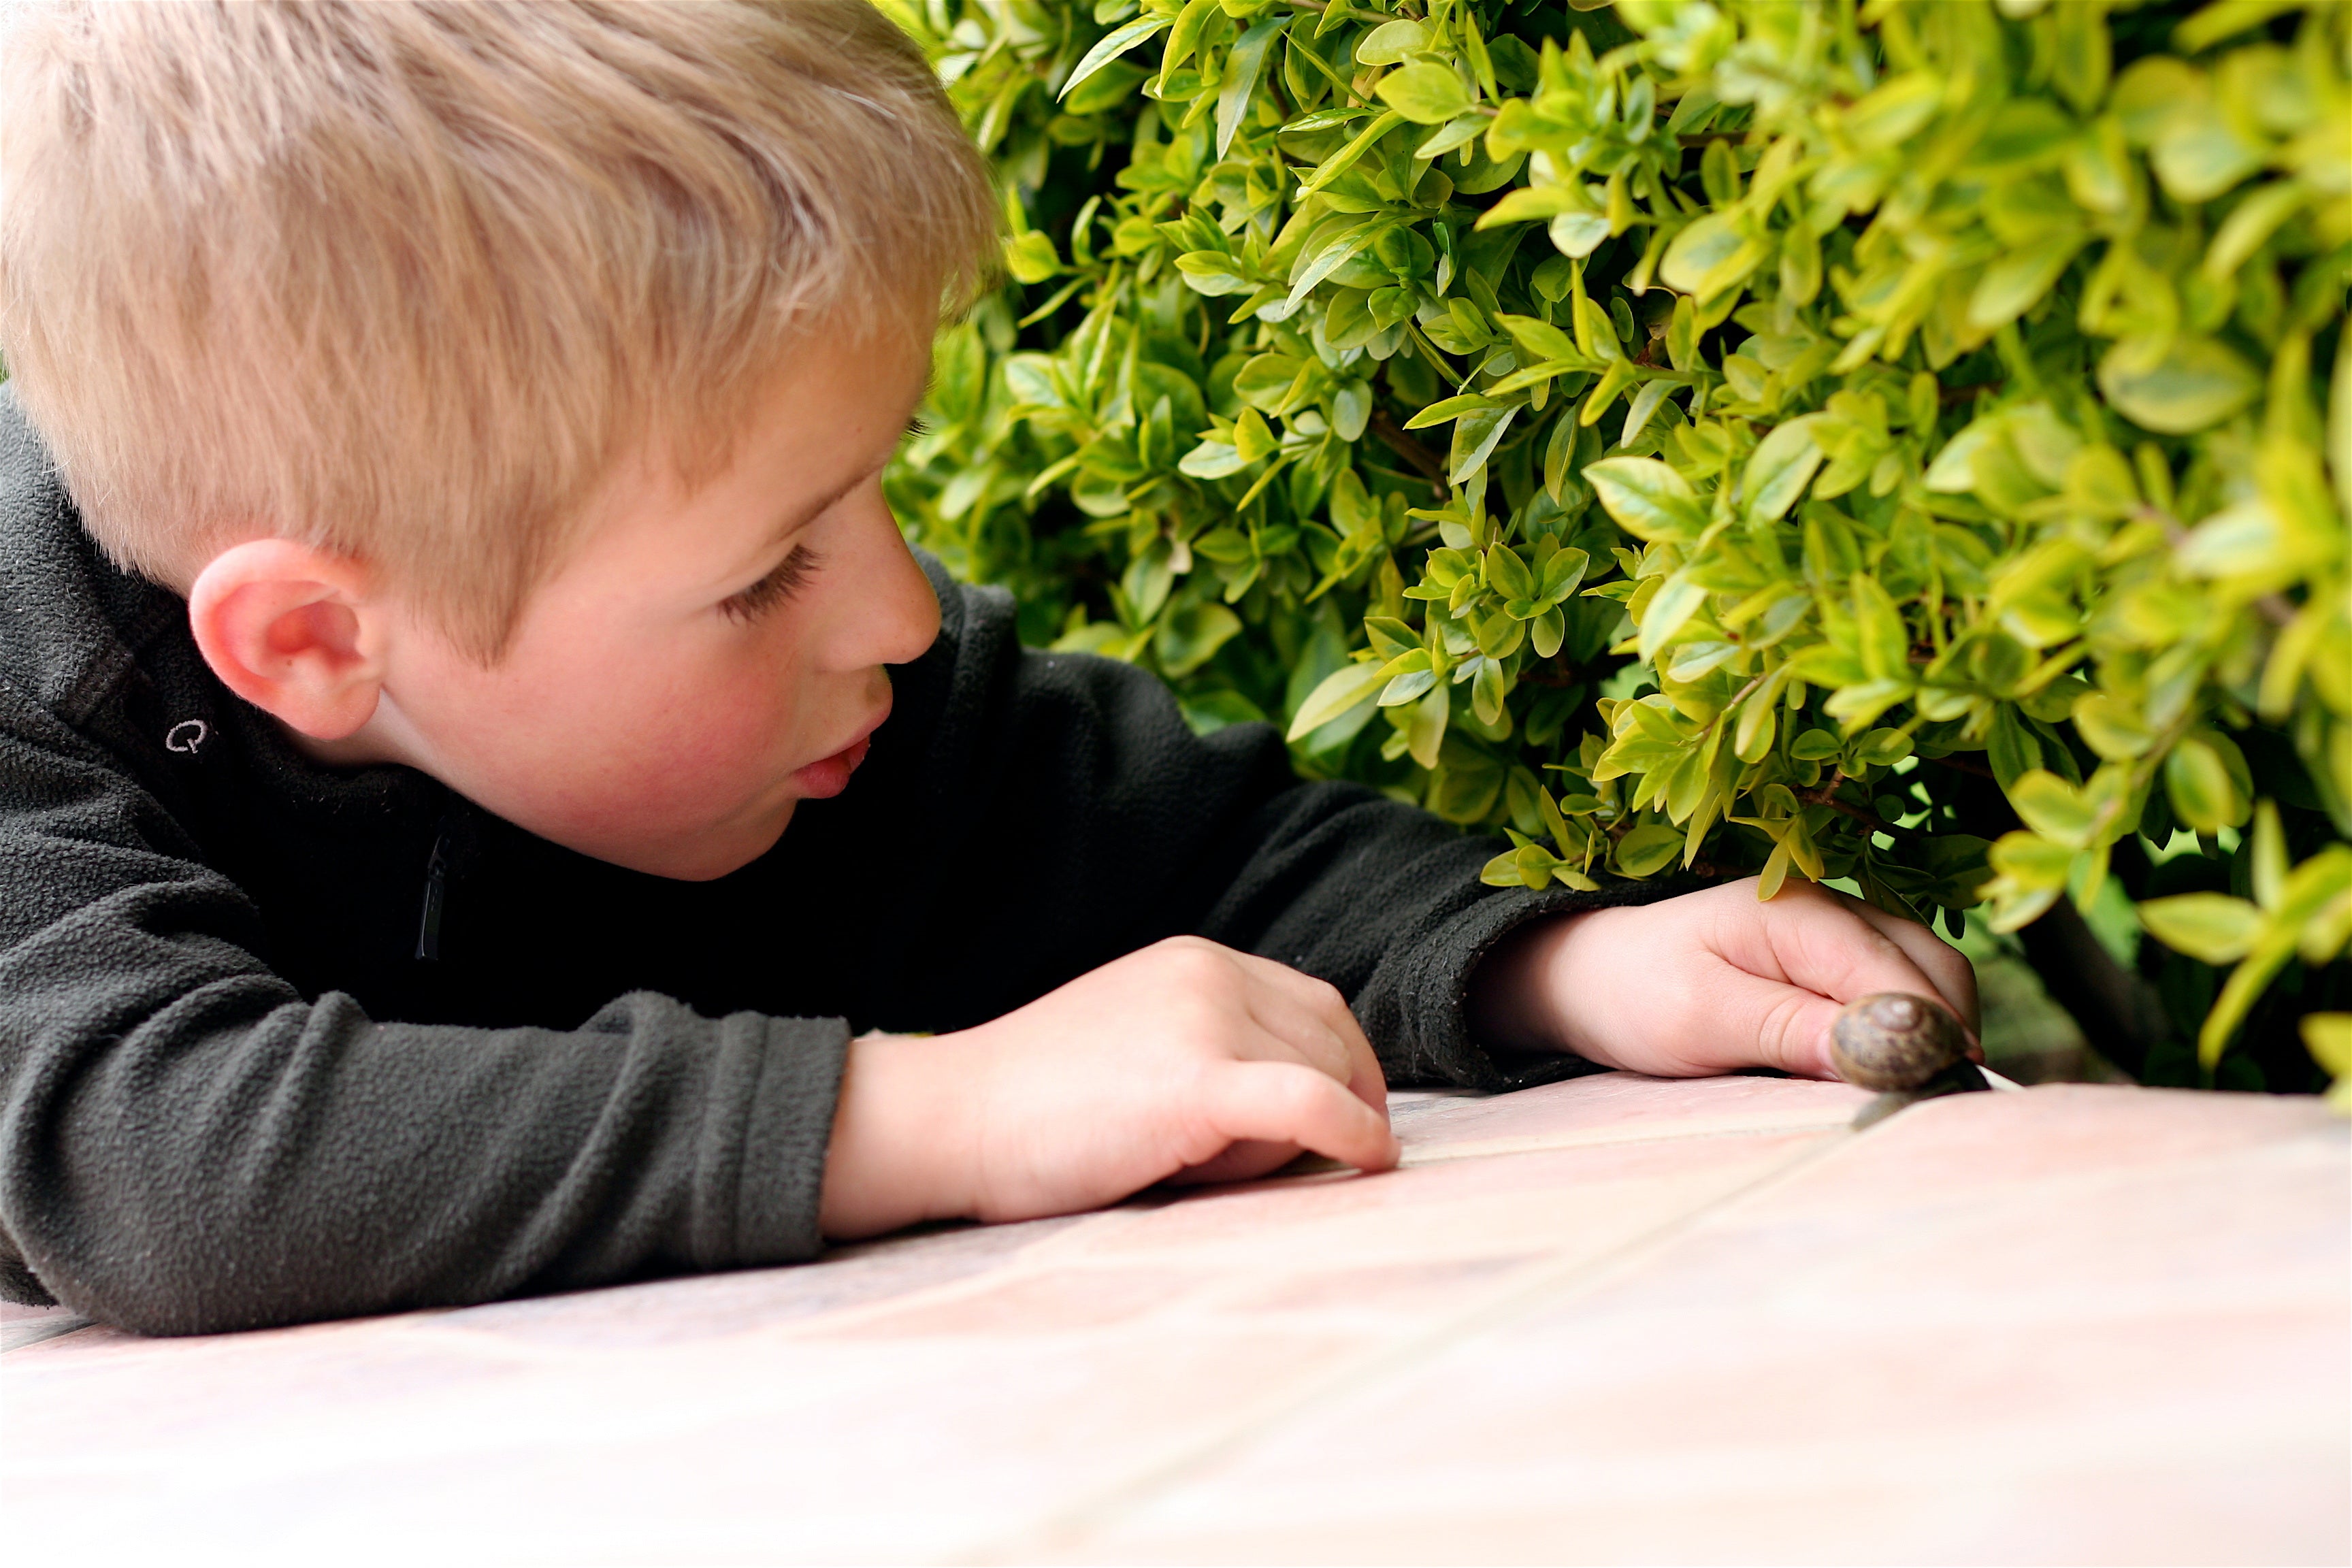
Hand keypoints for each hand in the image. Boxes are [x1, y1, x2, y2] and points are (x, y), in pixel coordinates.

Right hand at [818, 937, 1397, 1239]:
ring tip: (1213, 1173)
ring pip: (1318, 1080)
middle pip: (1329, 1040)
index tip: (1356, 1119)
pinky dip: (1356, 1133)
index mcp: (1194, 959)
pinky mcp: (1197, 1079)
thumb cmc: (1033, 1106)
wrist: (952, 1118)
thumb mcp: (1138, 1042)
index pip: (1315, 1004)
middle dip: (1337, 1102)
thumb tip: (1305, 1103)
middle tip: (1303, 1164)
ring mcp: (1204, 1019)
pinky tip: (1374, 1161)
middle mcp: (1208, 972)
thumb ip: (1209, 1045)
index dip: (1349, 1066)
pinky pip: (1311, 1105)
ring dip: (1298, 1142)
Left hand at [1466, 878, 1979, 1081]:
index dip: (1925, 1037)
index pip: (1896, 974)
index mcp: (1798, 912)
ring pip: (1931, 978)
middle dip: (1943, 1037)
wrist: (1593, 976)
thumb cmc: (1635, 993)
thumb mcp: (1699, 1018)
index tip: (1928, 1099)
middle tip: (1925, 1108)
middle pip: (1934, 970)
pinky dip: (1912, 1028)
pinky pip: (1903, 988)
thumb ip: (1789, 1028)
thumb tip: (1886, 1045)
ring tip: (1909, 1094)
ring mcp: (1844, 929)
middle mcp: (1835, 908)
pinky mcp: (1839, 959)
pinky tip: (1889, 1071)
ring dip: (1935, 1034)